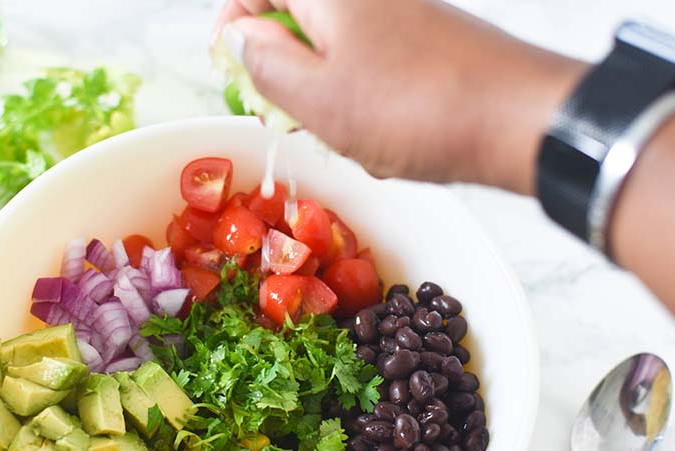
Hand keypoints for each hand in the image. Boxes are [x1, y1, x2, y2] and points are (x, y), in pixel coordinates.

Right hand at [213, 0, 583, 192]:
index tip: (228, 61)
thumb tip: (240, 38)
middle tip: (289, 115)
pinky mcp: (427, 43)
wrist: (518, 120)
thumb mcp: (318, 98)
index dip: (233, 20)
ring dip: (329, 96)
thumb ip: (265, 64)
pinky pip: (375, 68)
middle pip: (299, 18)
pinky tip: (385, 139)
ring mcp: (402, 16)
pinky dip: (366, 102)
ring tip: (349, 136)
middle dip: (286, 72)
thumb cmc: (415, 108)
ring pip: (337, 52)